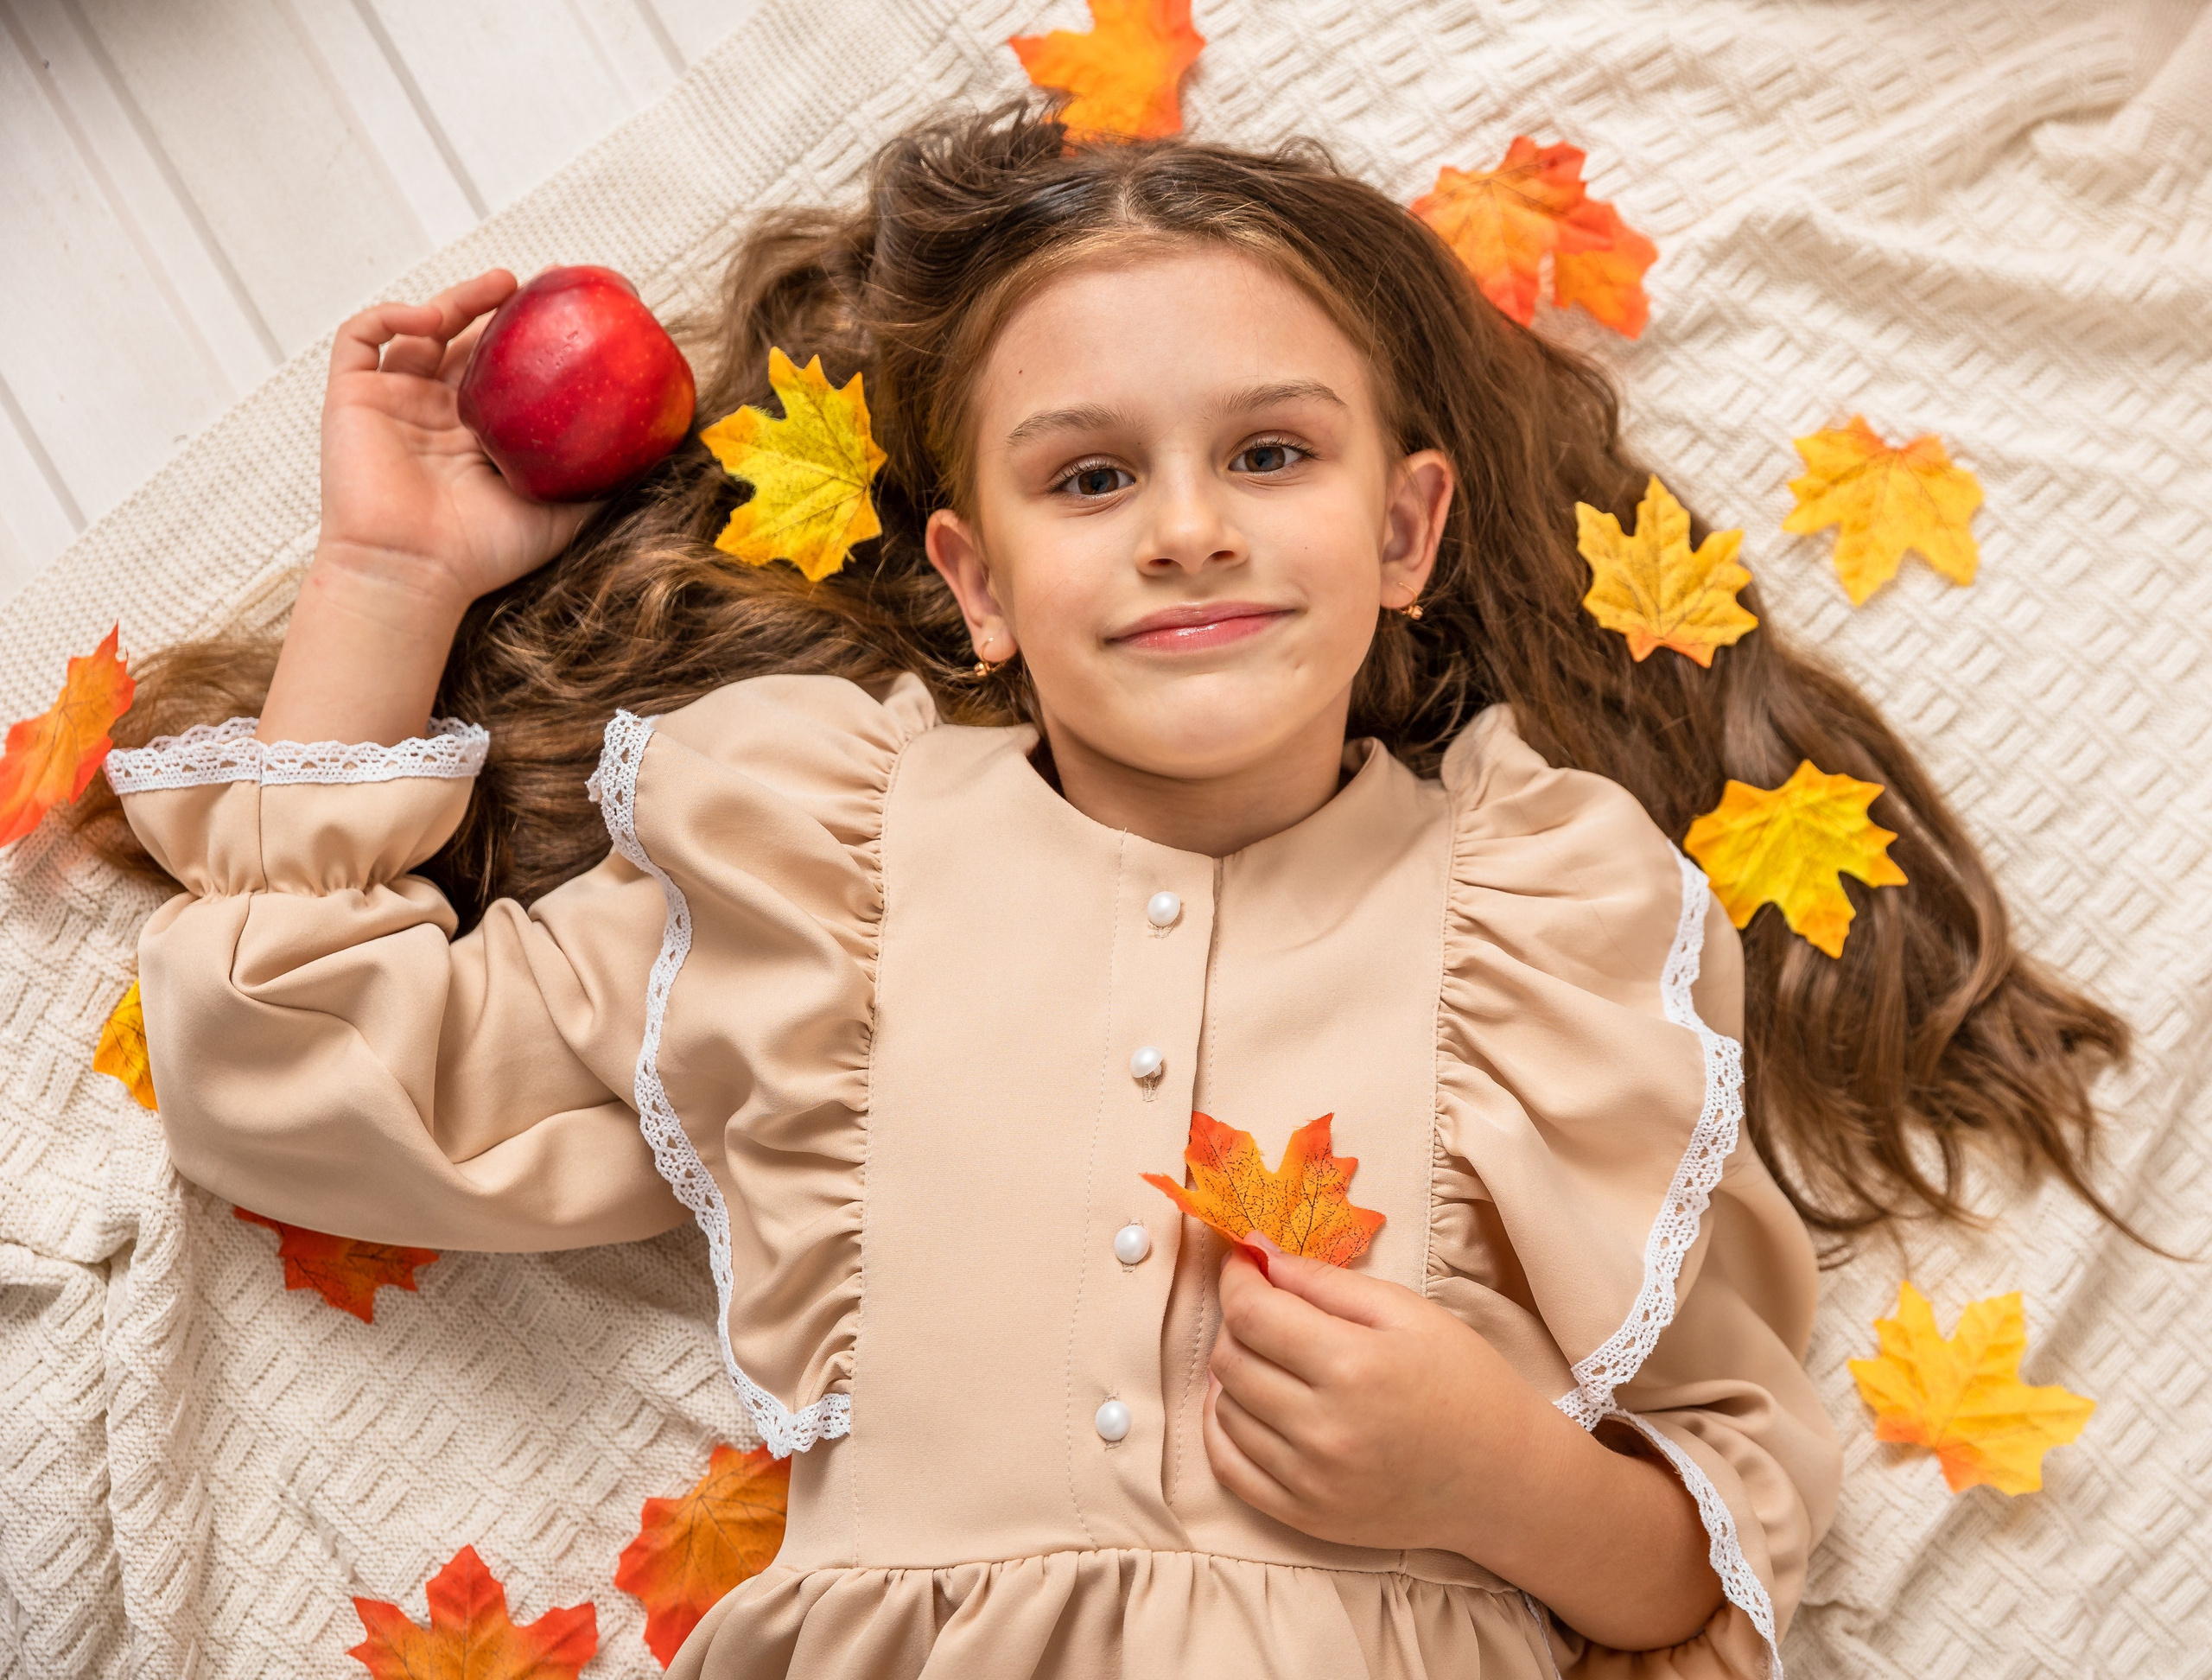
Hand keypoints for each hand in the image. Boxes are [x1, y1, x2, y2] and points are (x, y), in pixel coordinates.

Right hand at [259, 272, 602, 746]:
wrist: (416, 572)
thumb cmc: (484, 554)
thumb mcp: (565, 514)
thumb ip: (603, 481)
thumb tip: (661, 450)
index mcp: (477, 438)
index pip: (500, 374)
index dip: (524, 342)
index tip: (562, 317)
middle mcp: (434, 416)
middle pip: (462, 343)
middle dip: (493, 309)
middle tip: (531, 290)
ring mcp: (392, 404)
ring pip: (417, 330)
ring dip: (453, 300)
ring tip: (499, 286)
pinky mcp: (351, 398)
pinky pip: (362, 338)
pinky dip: (393, 314)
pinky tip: (431, 315)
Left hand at [1204, 1236, 1552, 1555]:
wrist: (1507, 1480)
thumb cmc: (1465, 1382)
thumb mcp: (1408, 1312)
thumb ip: (1326, 1281)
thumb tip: (1258, 1253)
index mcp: (1353, 1366)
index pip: (1251, 1313)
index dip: (1237, 1279)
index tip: (1245, 1264)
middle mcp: (1325, 1429)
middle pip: (1231, 1359)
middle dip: (1239, 1320)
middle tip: (1267, 1308)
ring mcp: (1313, 1481)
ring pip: (1225, 1409)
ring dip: (1235, 1374)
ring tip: (1272, 1358)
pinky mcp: (1307, 1517)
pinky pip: (1230, 1469)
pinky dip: (1224, 1430)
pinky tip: (1248, 1406)